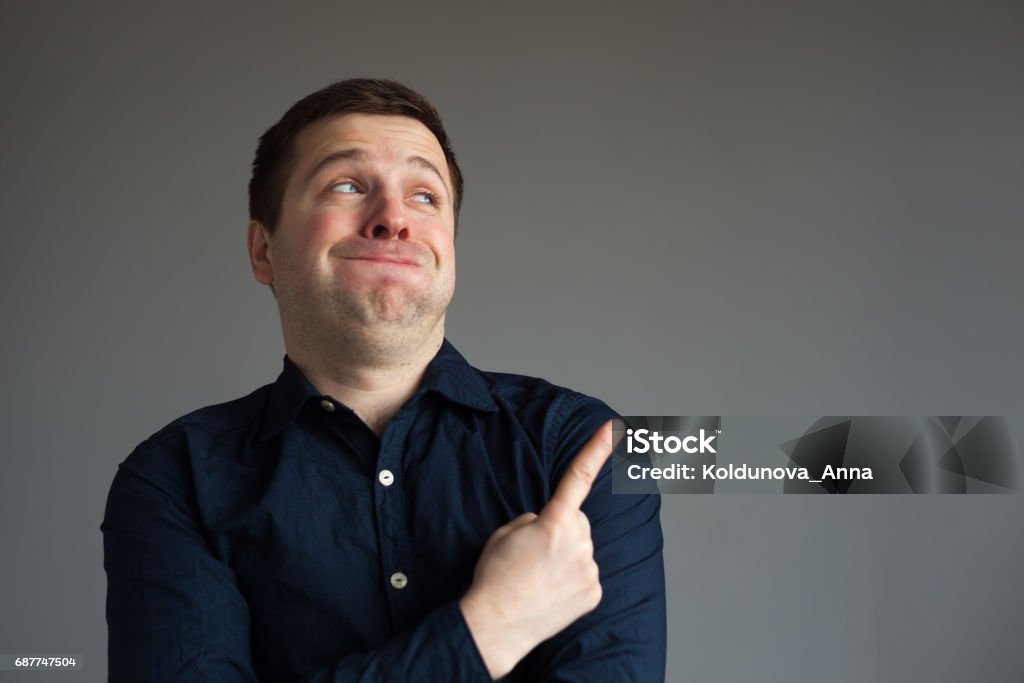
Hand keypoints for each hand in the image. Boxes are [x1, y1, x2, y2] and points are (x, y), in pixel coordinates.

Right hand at [459, 420, 614, 678]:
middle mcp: (578, 544)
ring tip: (539, 577)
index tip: (613, 429)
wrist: (497, 625)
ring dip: (565, 556)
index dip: (596, 450)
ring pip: (582, 548)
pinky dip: (572, 579)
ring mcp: (589, 570)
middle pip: (577, 521)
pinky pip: (586, 574)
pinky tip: (551, 591)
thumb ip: (535, 520)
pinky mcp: (594, 593)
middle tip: (534, 554)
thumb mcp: (505, 532)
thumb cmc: (496, 576)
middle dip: (560, 529)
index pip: (577, 479)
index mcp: (553, 523)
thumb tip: (553, 525)